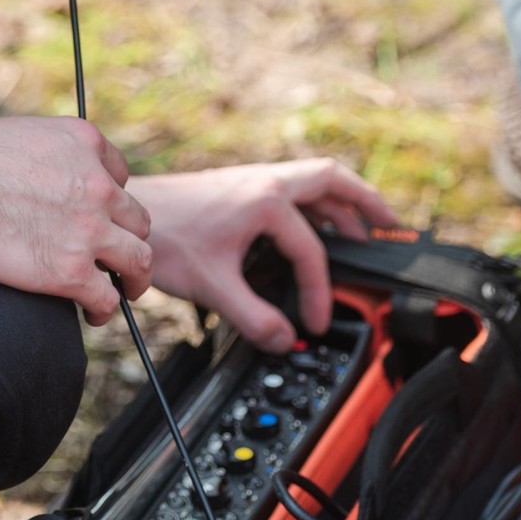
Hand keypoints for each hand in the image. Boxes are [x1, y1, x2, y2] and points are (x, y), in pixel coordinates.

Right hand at [0, 116, 152, 324]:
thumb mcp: (22, 132)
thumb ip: (49, 151)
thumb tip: (43, 171)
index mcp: (85, 144)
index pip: (119, 173)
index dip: (112, 198)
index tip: (101, 213)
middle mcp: (98, 185)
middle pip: (136, 218)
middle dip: (129, 236)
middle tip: (120, 253)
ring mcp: (89, 229)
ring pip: (138, 259)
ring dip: (136, 277)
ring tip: (127, 289)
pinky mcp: (72, 271)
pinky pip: (106, 297)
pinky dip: (105, 309)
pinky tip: (94, 313)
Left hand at [130, 158, 398, 348]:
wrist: (127, 212)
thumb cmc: (163, 236)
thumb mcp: (212, 285)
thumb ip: (253, 317)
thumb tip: (283, 339)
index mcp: (266, 200)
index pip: (310, 251)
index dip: (319, 292)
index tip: (313, 321)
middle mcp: (264, 181)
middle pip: (333, 181)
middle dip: (367, 204)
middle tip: (393, 227)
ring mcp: (252, 180)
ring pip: (312, 182)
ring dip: (341, 202)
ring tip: (363, 227)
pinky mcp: (239, 187)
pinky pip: (292, 189)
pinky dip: (314, 204)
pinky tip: (311, 227)